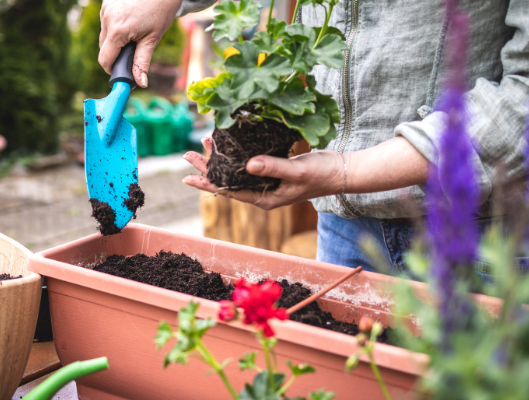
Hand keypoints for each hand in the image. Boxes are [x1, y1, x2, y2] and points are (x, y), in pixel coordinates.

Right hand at [99, 0, 182, 87]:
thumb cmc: (161, 11)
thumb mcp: (152, 39)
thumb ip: (142, 62)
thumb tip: (141, 84)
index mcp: (117, 31)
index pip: (104, 59)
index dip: (112, 69)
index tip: (121, 72)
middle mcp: (107, 19)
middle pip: (103, 47)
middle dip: (115, 53)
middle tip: (132, 50)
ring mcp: (105, 8)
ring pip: (104, 33)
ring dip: (115, 38)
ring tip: (134, 31)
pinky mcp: (106, 1)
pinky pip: (106, 20)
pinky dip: (115, 25)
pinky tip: (129, 20)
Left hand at [182, 136, 344, 209]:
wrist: (342, 171)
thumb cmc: (321, 174)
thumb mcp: (296, 171)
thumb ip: (272, 168)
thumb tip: (247, 164)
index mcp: (264, 199)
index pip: (229, 192)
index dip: (207, 183)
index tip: (188, 176)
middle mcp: (262, 193)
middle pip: (228, 181)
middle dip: (207, 168)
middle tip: (187, 154)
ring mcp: (267, 183)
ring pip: (236, 171)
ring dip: (220, 158)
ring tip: (204, 144)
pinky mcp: (273, 171)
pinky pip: (248, 163)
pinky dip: (236, 153)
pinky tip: (229, 143)